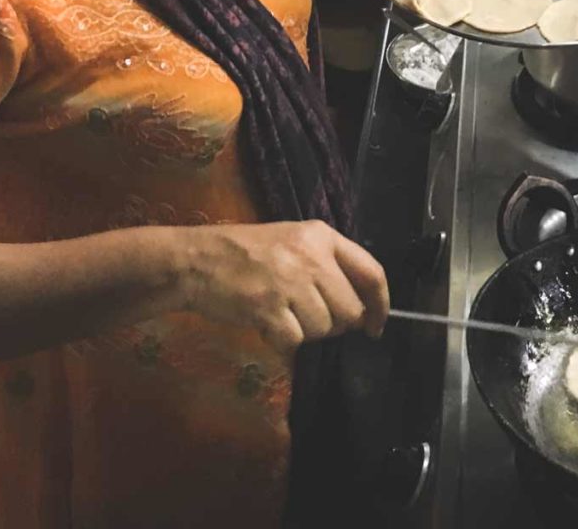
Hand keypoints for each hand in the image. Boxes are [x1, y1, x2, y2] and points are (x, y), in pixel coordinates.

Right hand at [175, 220, 389, 354]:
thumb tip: (360, 308)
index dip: (381, 304)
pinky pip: (295, 341)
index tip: (376, 325)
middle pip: (350, 310)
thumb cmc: (245, 251)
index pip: (371, 272)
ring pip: (324, 328)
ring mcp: (291, 283)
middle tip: (306, 316)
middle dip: (333, 323)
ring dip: (305, 331)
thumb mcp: (292, 241)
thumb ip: (326, 265)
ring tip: (280, 313)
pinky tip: (266, 323)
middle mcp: (311, 257)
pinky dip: (282, 341)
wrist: (197, 259)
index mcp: (321, 236)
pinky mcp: (269, 308)